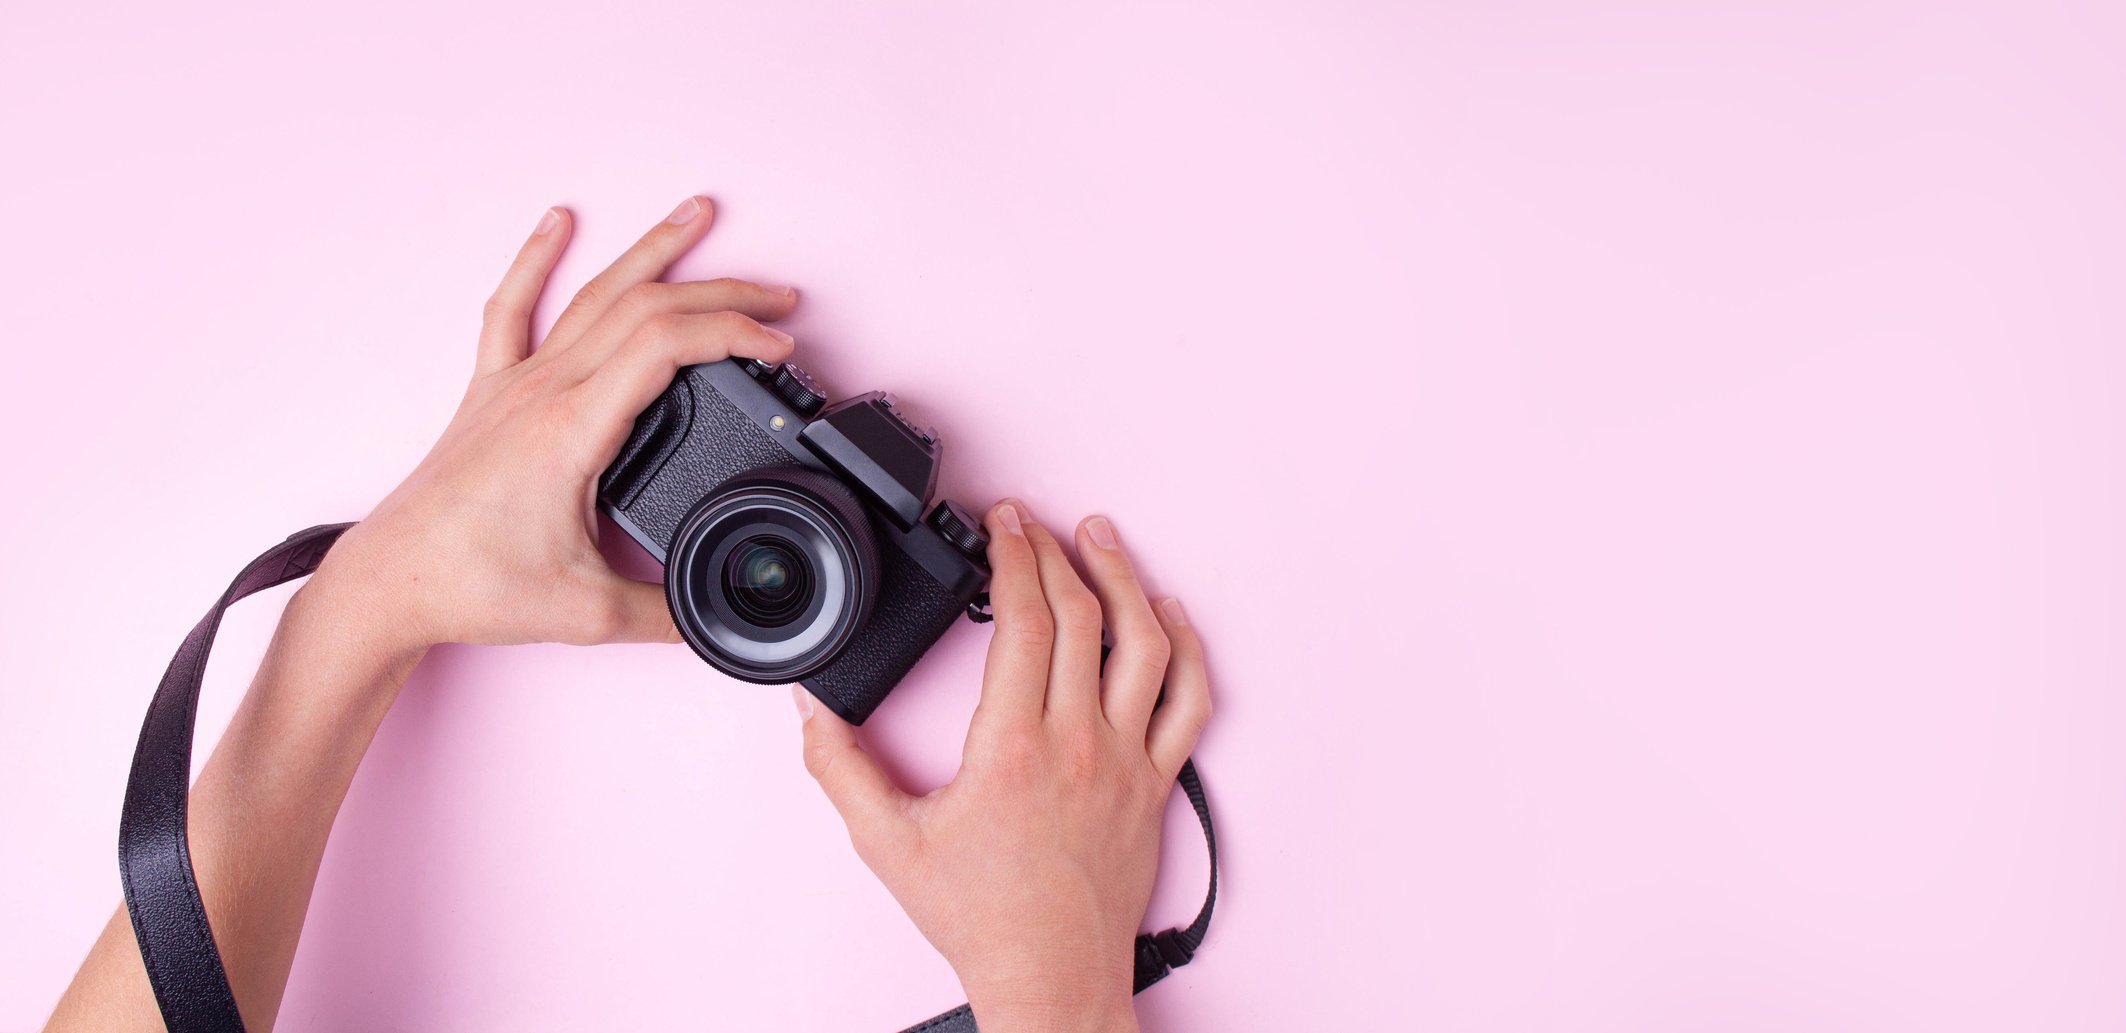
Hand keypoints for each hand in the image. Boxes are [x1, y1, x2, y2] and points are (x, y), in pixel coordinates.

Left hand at [309, 196, 798, 653]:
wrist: (389, 583)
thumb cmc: (469, 586)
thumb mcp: (587, 614)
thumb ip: (665, 615)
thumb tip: (715, 617)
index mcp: (574, 427)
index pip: (669, 344)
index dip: (736, 332)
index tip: (779, 345)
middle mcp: (546, 389)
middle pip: (647, 305)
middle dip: (724, 290)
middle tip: (780, 294)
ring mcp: (515, 382)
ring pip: (594, 293)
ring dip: (653, 250)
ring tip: (698, 215)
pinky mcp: (488, 392)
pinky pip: (513, 307)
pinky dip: (537, 257)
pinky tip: (556, 222)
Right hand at [797, 501, 1212, 1032]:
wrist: (1050, 977)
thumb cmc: (980, 918)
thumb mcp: (887, 843)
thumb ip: (840, 769)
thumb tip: (812, 711)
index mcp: (1011, 747)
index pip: (1024, 619)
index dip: (1013, 555)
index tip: (1000, 524)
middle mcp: (1079, 743)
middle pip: (1082, 615)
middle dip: (1055, 552)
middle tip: (1033, 523)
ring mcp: (1127, 762)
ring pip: (1146, 644)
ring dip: (1125, 580)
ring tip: (1101, 540)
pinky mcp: (1158, 785)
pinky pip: (1189, 702)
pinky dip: (1186, 649)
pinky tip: (1168, 616)